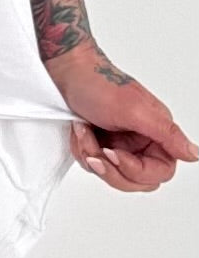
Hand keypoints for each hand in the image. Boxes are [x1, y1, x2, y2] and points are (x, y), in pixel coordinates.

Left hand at [45, 38, 198, 191]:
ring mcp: (122, 147)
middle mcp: (142, 142)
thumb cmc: (100, 86)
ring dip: (92, 154)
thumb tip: (194, 153)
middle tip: (98, 147)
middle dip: (110, 166)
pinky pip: (94, 166)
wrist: (71, 76)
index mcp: (157, 133)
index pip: (160, 173)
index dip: (135, 170)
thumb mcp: (137, 112)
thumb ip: (167, 134)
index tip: (115, 153)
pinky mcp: (103, 148)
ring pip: (111, 175)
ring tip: (86, 131)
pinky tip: (82, 131)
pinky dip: (83, 149)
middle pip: (134, 181)